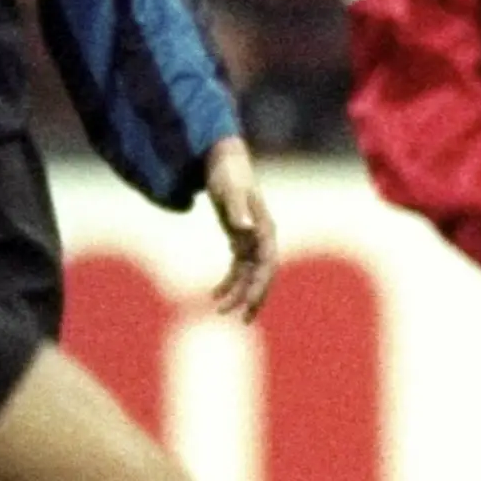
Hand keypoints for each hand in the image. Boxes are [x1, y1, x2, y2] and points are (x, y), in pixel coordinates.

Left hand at [203, 136, 277, 320]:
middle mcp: (262, 238)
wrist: (225, 162)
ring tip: (221, 312)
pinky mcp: (241, 241)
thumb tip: (245, 229)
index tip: (247, 304)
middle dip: (253, 297)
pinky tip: (214, 294)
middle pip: (262, 275)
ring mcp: (252, 241)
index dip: (259, 286)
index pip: (267, 265)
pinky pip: (238, 268)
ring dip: (239, 294)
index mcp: (265, 229)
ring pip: (250, 275)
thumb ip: (237, 210)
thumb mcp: (229, 191)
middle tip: (241, 319)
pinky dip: (228, 282)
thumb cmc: (228, 175)